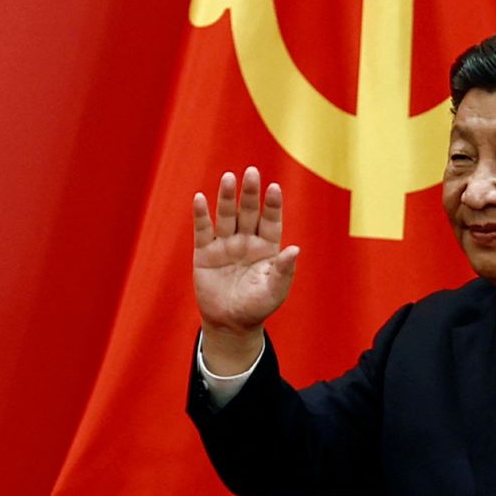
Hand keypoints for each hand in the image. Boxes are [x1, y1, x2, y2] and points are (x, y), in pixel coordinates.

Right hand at [192, 167, 298, 371]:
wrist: (230, 324)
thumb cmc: (257, 306)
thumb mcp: (274, 291)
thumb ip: (283, 270)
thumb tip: (295, 249)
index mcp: (267, 247)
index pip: (271, 220)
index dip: (272, 204)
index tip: (274, 187)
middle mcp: (247, 240)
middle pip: (249, 212)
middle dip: (250, 193)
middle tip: (252, 171)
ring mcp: (226, 244)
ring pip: (227, 216)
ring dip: (227, 197)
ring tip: (229, 178)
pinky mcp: (205, 253)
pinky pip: (203, 230)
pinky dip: (201, 214)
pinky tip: (200, 198)